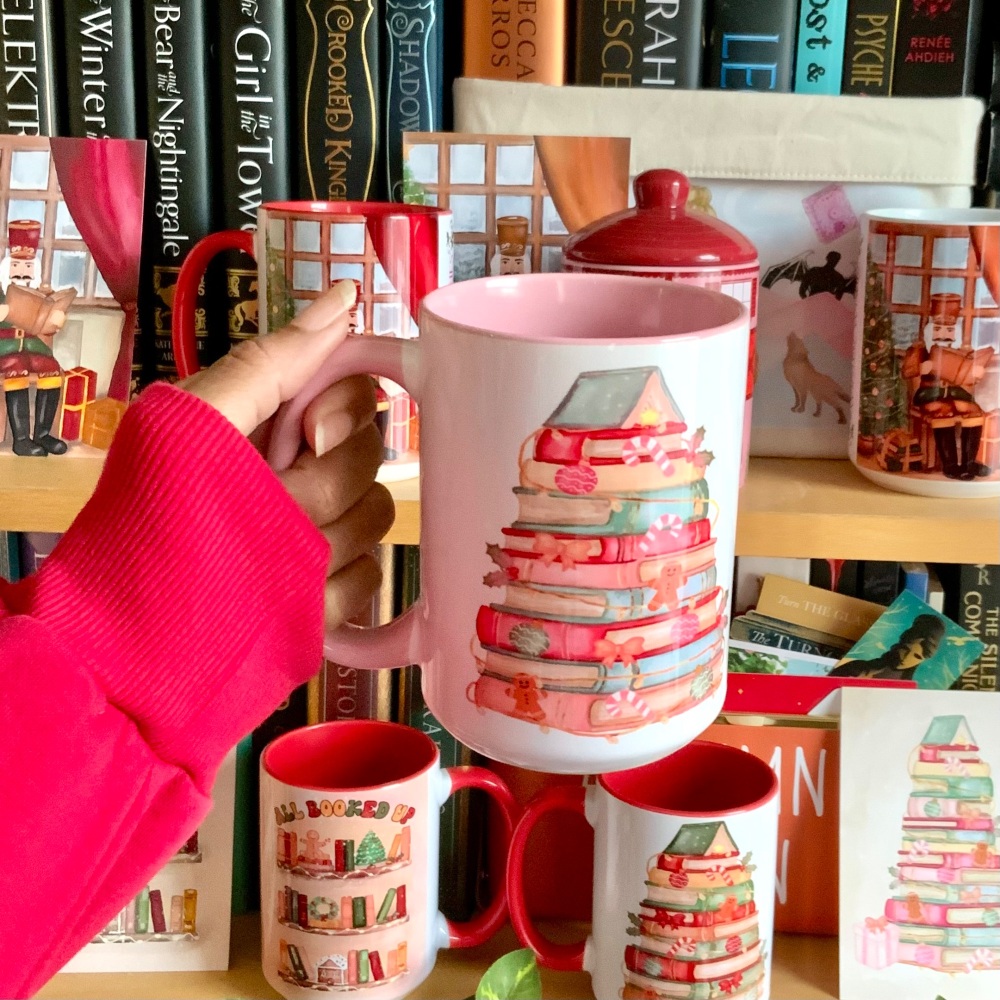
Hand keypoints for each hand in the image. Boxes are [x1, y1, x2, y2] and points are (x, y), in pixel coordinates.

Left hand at [179, 280, 394, 629]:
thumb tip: (346, 296)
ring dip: (325, 542)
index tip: (309, 435)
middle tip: (270, 503)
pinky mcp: (328, 600)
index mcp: (274, 430)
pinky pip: (370, 582)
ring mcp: (318, 541)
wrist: (129, 640)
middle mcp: (302, 478)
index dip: (344, 414)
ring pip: (376, 523)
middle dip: (323, 484)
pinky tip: (292, 595)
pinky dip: (335, 590)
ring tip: (264, 559)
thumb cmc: (150, 517)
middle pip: (372, 462)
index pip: (356, 397)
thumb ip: (271, 363)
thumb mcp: (195, 422)